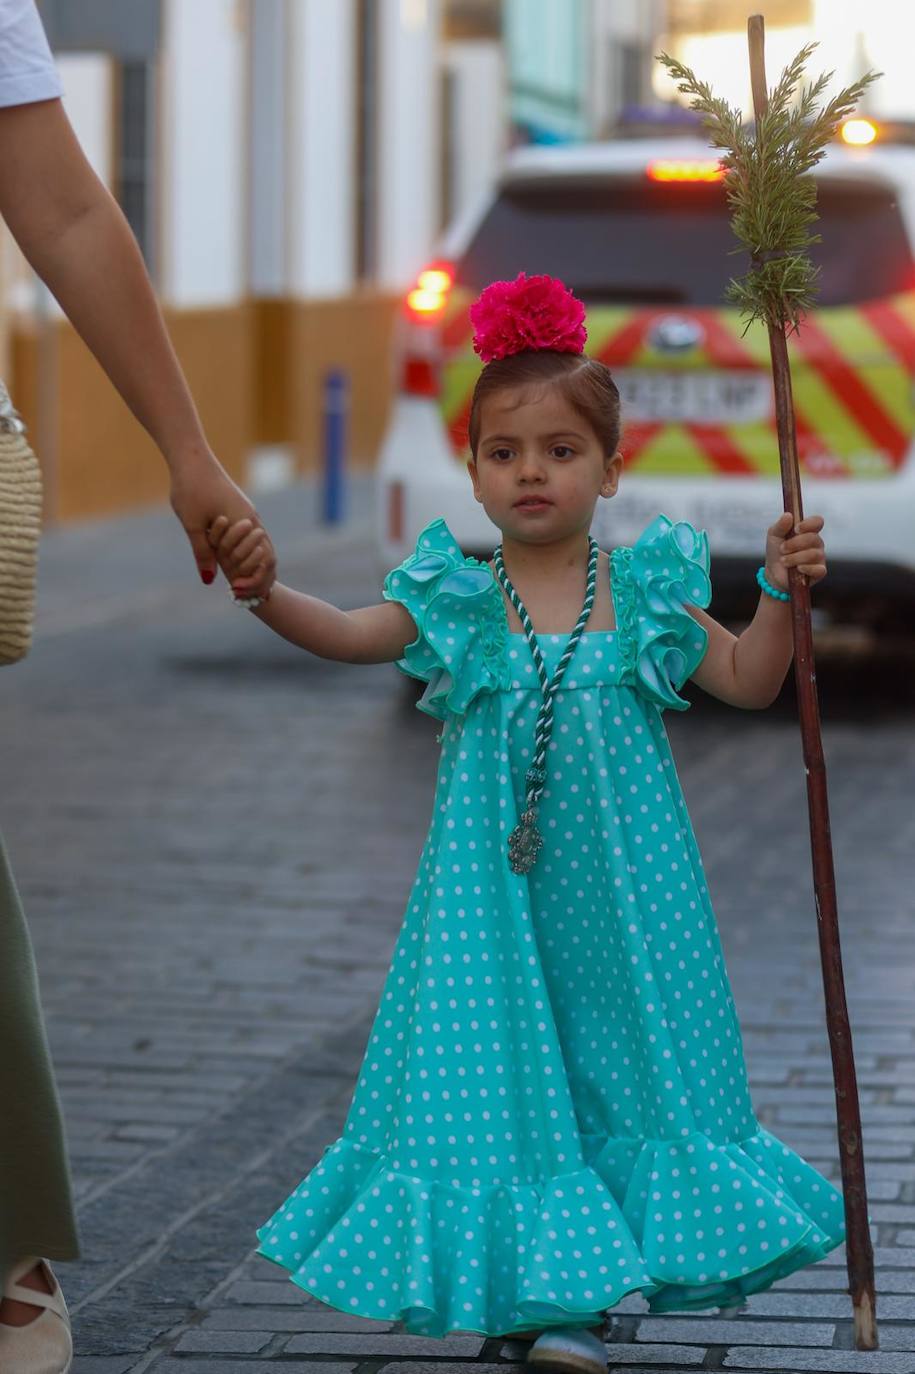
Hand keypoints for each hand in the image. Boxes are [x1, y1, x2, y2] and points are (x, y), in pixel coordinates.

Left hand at [169, 453, 275, 594]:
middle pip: (264, 551)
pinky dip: (243, 547)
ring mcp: (247, 510)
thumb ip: (203, 554)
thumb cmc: (190, 489)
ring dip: (248, 559)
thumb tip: (209, 580)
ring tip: (238, 578)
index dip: (253, 578)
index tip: (236, 590)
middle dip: (254, 572)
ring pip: (257, 542)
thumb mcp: (193, 526)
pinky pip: (248, 532)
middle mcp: (251, 516)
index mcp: (245, 522)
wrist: (190, 458)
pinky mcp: (239, 506)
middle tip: (240, 590)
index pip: (263, 558)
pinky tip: (233, 556)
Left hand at [765, 511, 826, 592]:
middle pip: (813, 538)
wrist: (773, 572)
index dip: (809, 524)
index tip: (796, 529)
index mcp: (808, 531)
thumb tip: (788, 515)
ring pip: (813, 554)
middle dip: (794, 544)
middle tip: (782, 549)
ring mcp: (820, 557)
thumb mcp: (774, 535)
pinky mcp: (819, 572)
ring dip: (795, 558)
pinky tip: (797, 569)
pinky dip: (806, 568)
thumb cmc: (776, 551)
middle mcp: (817, 543)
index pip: (818, 522)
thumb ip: (780, 525)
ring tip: (784, 561)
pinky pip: (818, 569)